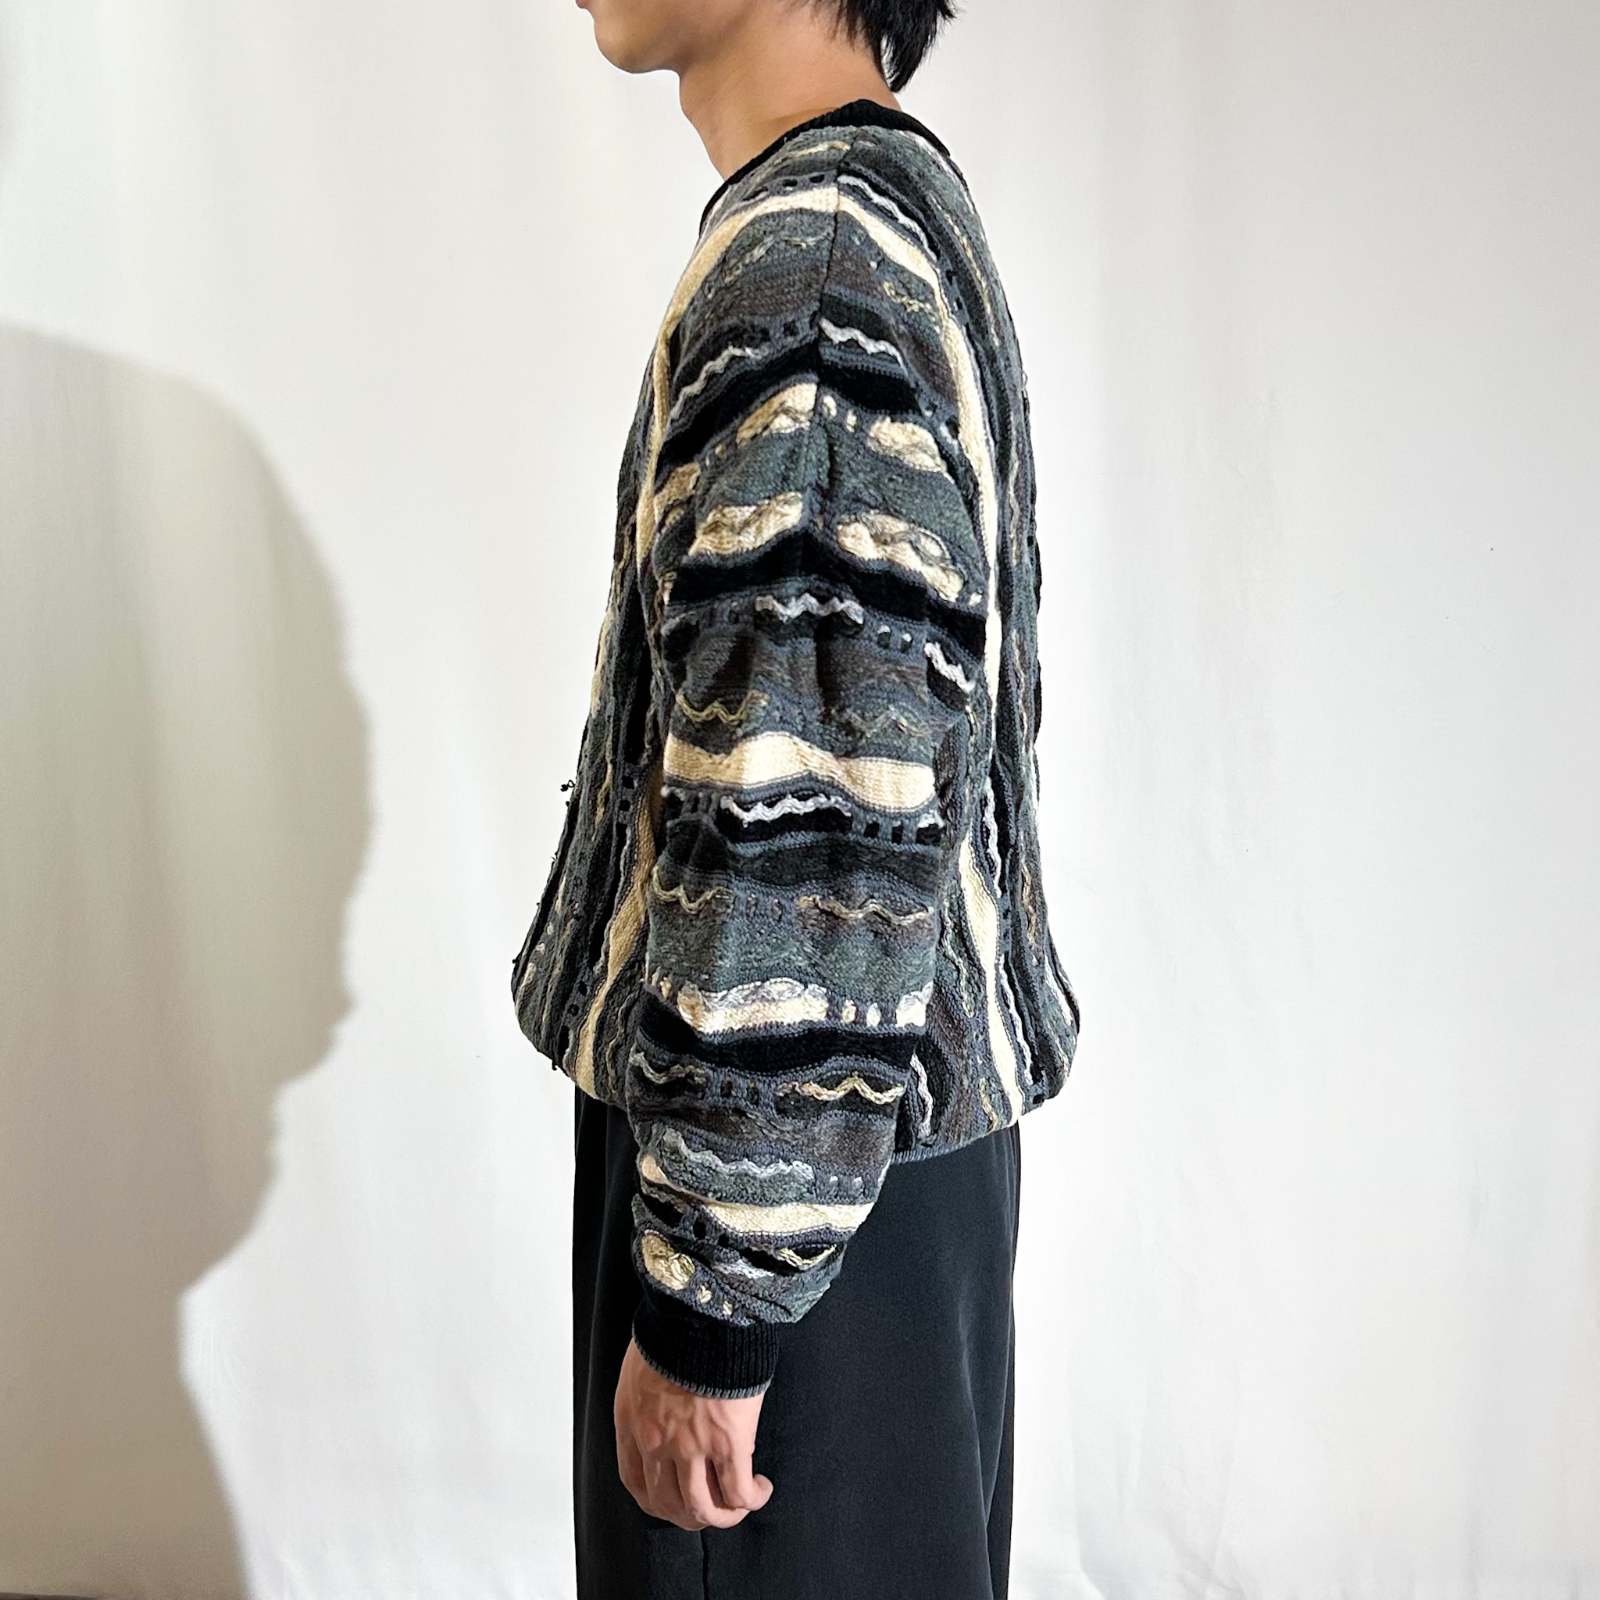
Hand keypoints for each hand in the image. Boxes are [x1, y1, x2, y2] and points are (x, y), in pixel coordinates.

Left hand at [614, 1333, 774, 1530]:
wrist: (699, 1312)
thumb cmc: (673, 1326)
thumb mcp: (642, 1363)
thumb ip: (648, 1392)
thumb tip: (667, 1399)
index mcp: (632, 1422)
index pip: (635, 1481)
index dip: (655, 1501)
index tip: (672, 1501)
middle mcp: (657, 1443)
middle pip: (668, 1505)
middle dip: (691, 1516)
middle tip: (711, 1509)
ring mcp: (692, 1447)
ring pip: (704, 1508)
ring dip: (724, 1515)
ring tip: (741, 1504)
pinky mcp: (729, 1442)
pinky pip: (739, 1490)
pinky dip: (752, 1498)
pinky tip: (761, 1488)